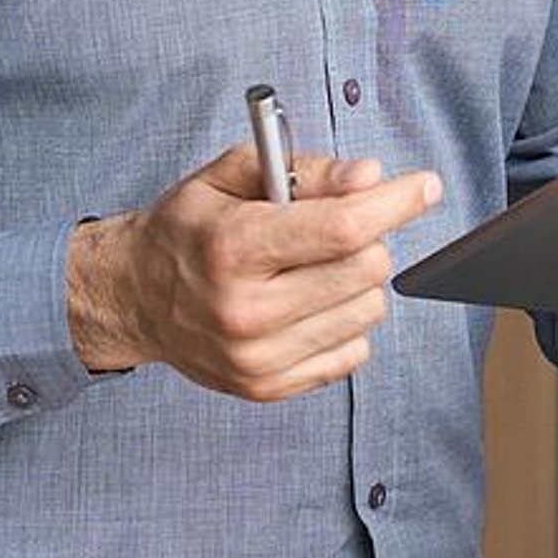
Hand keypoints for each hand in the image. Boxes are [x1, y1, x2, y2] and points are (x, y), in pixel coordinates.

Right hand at [67, 142, 440, 399]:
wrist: (132, 296)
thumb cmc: (189, 228)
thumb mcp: (231, 174)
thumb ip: (305, 169)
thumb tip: (370, 178)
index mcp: (233, 247)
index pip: (342, 228)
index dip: (395, 203)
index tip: (425, 186)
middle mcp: (244, 309)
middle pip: (364, 270)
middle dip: (371, 236)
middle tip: (346, 224)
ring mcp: (256, 357)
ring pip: (367, 311)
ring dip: (360, 281)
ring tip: (318, 265)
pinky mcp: (266, 388)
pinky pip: (352, 354)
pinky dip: (346, 322)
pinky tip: (311, 302)